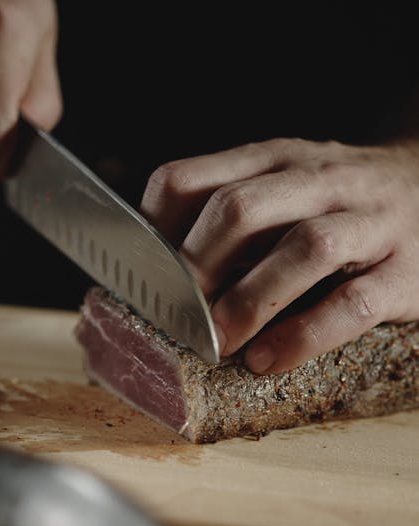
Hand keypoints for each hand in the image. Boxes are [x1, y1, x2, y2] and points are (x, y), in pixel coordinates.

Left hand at [140, 137, 418, 371]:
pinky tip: (269, 359)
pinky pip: (351, 304)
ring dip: (249, 299)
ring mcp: (367, 223)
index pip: (189, 178)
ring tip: (220, 342)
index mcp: (274, 161)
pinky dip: (304, 335)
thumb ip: (232, 213)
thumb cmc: (343, 205)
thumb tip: (156, 268)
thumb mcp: (286, 187)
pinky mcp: (403, 273)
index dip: (152, 230)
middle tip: (177, 315)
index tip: (138, 277)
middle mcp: (319, 181)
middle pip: (239, 209)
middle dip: (196, 267)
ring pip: (303, 248)